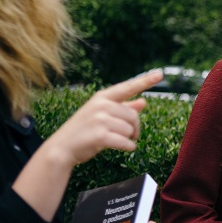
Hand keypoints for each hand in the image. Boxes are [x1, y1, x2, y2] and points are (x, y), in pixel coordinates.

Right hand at [42, 70, 162, 166]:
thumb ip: (123, 108)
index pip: (128, 87)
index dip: (145, 81)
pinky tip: (122, 148)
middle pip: (134, 116)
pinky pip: (126, 142)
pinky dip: (128, 147)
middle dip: (134, 128)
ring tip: (114, 140)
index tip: (160, 74)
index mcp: (102, 97)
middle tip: (128, 135)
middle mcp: (101, 105)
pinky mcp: (100, 135)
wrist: (61, 148)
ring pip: (130, 130)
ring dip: (128, 139)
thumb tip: (144, 101)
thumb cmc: (84, 130)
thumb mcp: (102, 115)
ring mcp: (99, 120)